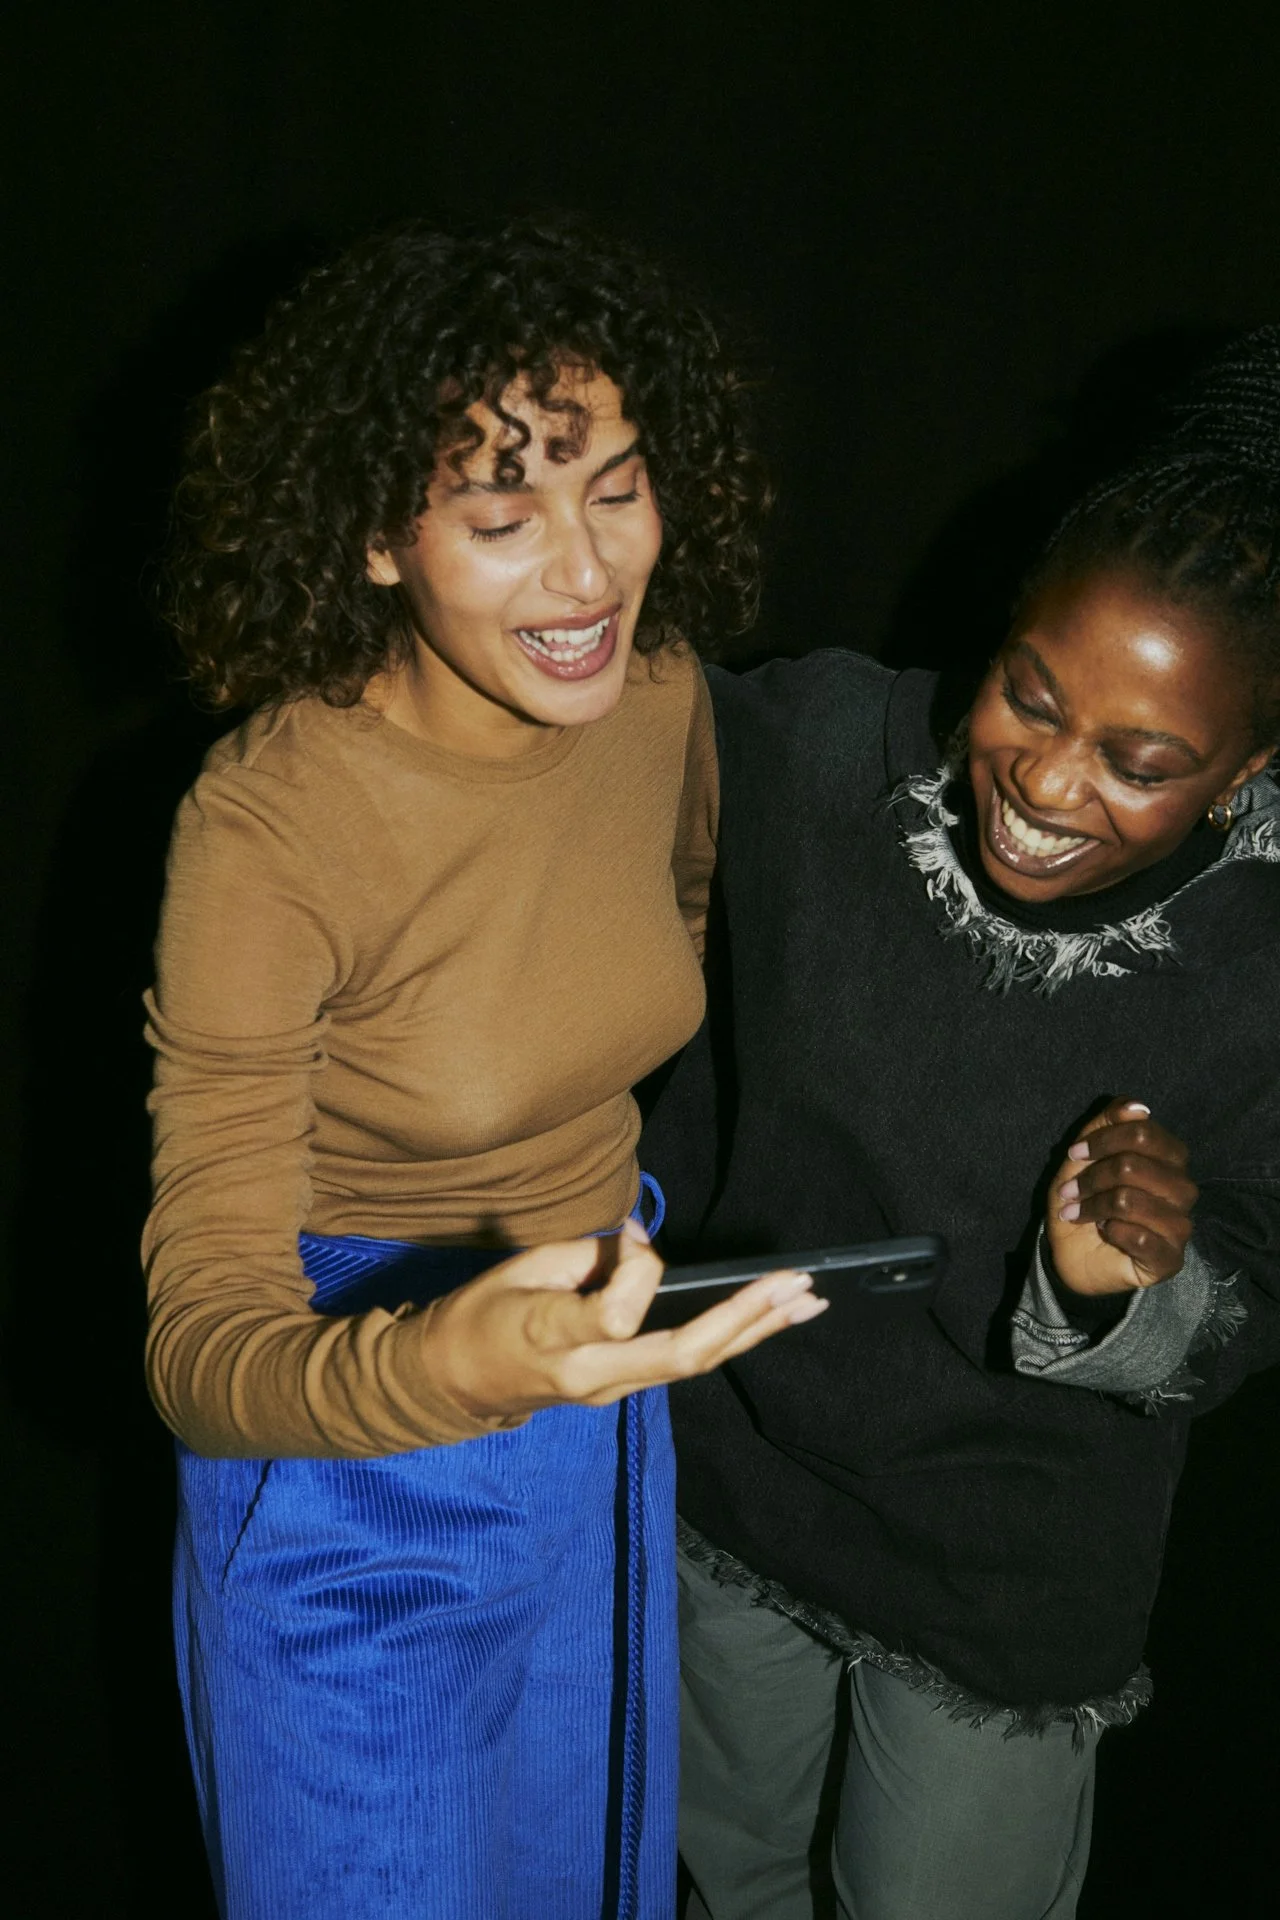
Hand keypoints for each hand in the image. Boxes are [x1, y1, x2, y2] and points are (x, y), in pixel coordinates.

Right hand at [423, 1220, 827, 1421]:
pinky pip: (682, 1363)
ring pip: (694, 1364)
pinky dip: (729, 1337)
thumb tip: (642, 1241)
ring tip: (805, 1300)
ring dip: (754, 1330)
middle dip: (745, 1318)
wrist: (453, 1383)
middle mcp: (592, 1376)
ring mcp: (611, 1390)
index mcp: (555, 1340)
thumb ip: (587, 1254)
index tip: (631, 1236)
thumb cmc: (481, 1314)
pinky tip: (767, 1318)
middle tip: (794, 1284)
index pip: (617, 1314)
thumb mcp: (521, 1268)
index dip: (638, 1268)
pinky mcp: (622, 1388)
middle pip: (681, 1355)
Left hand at [1046, 1098, 1197, 1296]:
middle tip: (1068, 1191)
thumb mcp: (1085, 1156)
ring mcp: (1179, 1226)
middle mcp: (1182, 1189)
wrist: (1071, 1253)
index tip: (1074, 1154)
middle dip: (1091, 1177)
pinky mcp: (1169, 1259)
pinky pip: (1139, 1237)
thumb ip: (1108, 1123)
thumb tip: (1138, 1106)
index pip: (1144, 1133)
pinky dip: (1111, 1231)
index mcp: (1170, 1159)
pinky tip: (1104, 1232)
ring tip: (1076, 1213)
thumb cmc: (1085, 1199)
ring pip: (1131, 1200)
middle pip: (1134, 1165)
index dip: (1103, 1140)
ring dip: (1093, 1205)